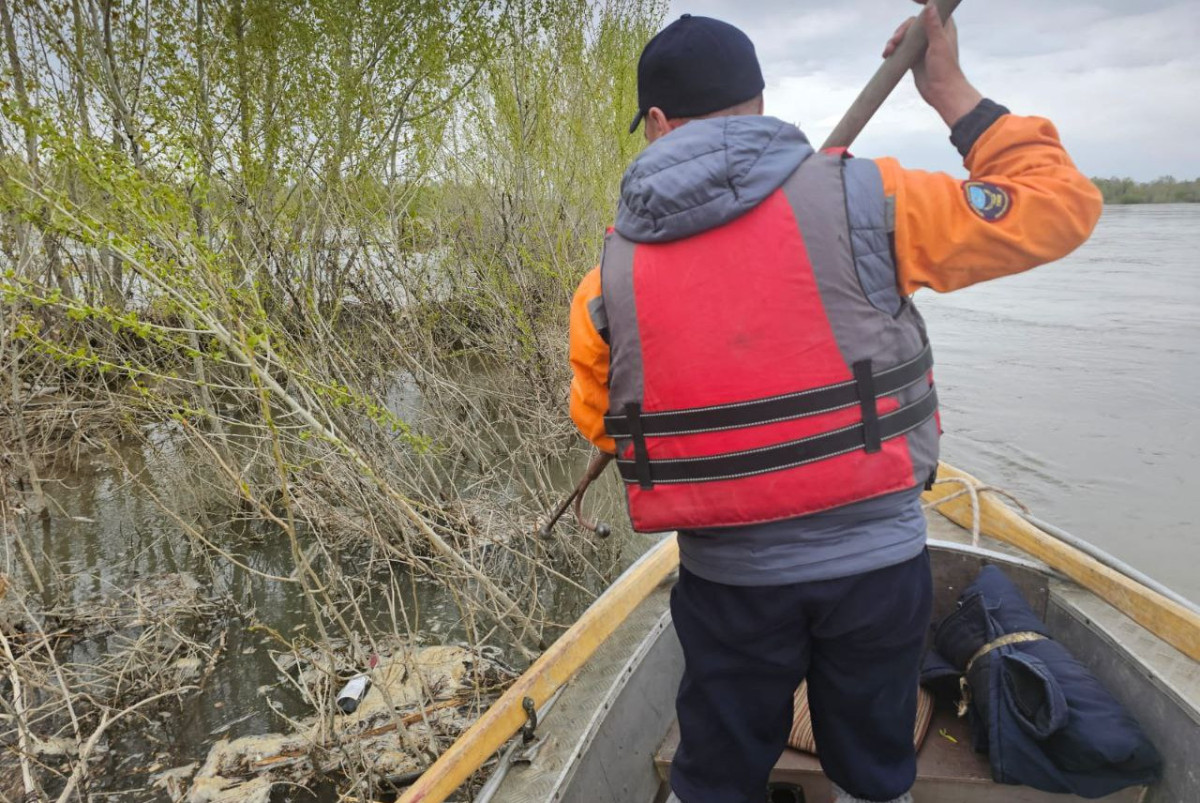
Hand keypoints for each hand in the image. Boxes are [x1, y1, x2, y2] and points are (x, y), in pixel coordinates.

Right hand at [883, 1, 982, 126]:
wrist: (941, 92)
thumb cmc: (945, 69)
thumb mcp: (938, 45)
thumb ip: (933, 25)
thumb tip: (930, 6)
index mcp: (943, 28)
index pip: (934, 8)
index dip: (924, 1)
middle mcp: (933, 35)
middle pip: (914, 22)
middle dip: (902, 29)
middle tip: (896, 40)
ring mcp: (923, 46)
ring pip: (905, 35)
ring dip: (894, 40)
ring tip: (888, 50)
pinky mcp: (914, 57)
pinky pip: (901, 48)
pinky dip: (893, 49)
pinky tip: (886, 54)